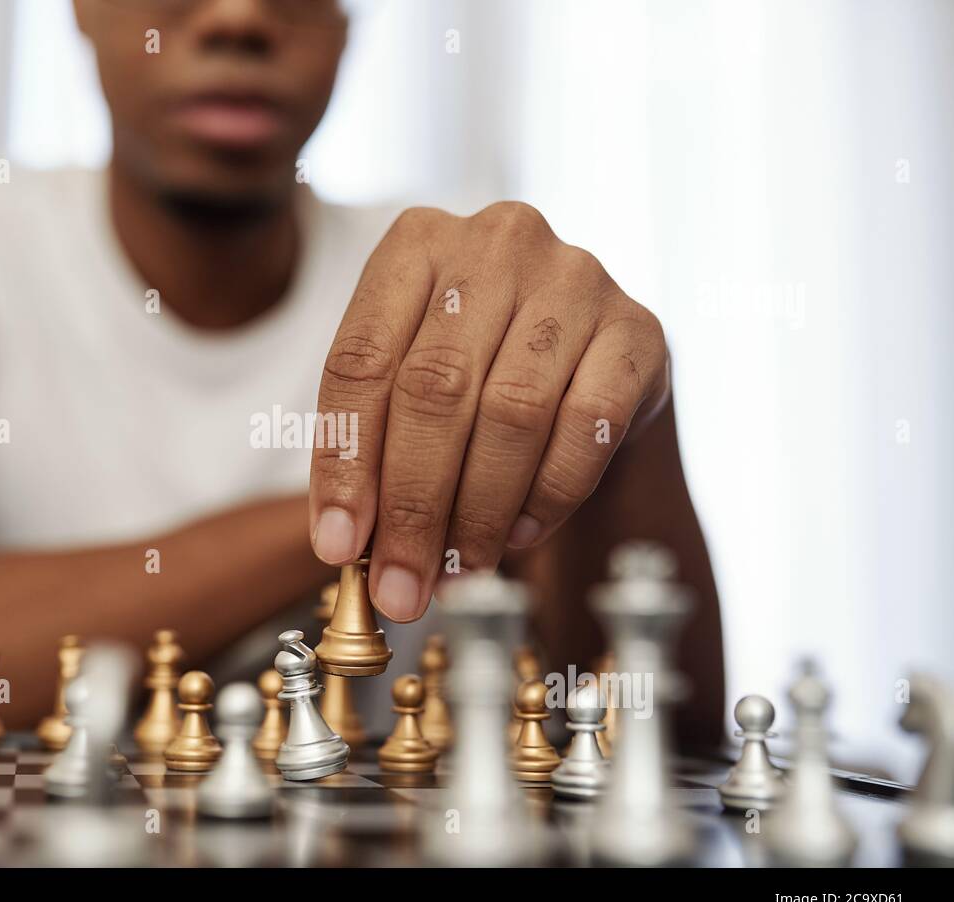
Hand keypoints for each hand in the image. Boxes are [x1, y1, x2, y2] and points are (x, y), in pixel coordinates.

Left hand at [309, 202, 669, 621]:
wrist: (591, 361)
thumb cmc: (480, 372)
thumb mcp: (407, 385)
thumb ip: (371, 446)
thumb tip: (345, 545)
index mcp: (415, 243)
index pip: (360, 361)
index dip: (343, 463)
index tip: (338, 546)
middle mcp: (497, 243)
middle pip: (435, 388)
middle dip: (412, 505)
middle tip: (401, 584)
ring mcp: (576, 278)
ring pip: (511, 412)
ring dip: (479, 512)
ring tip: (458, 570)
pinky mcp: (638, 330)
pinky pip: (586, 426)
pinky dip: (546, 494)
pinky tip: (520, 534)